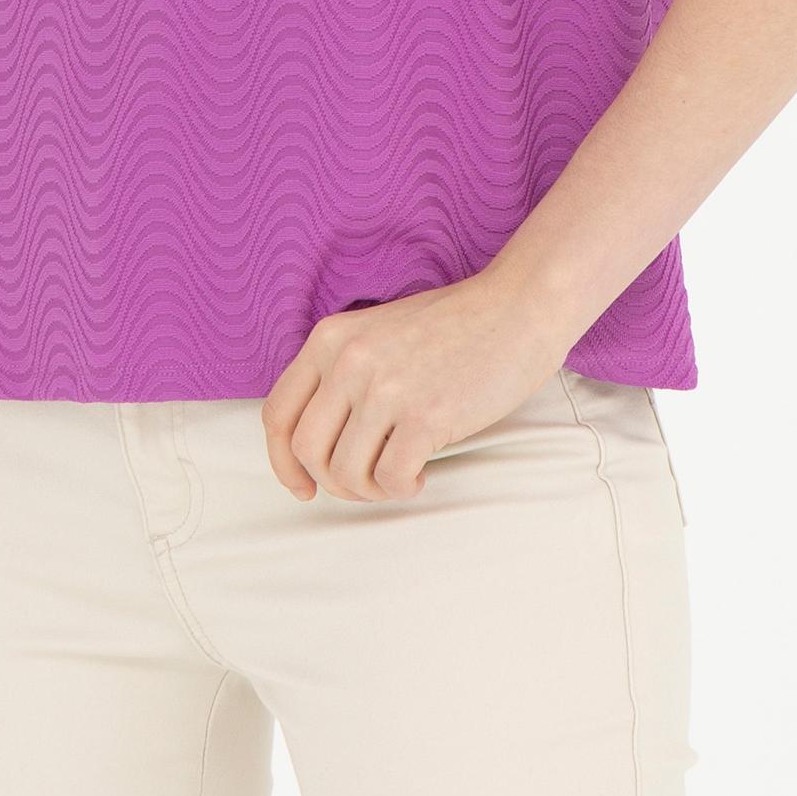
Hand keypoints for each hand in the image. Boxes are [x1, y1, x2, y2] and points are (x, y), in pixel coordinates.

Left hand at [261, 269, 572, 503]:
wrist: (518, 306)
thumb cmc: (455, 326)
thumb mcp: (377, 332)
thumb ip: (342, 374)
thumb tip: (321, 445)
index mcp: (331, 338)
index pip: (277, 413)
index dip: (283, 461)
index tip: (303, 485)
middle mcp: (350, 361)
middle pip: (308, 451)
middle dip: (332, 482)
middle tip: (364, 484)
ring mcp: (386, 388)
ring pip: (345, 473)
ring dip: (370, 489)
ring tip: (399, 473)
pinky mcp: (425, 416)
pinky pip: (389, 479)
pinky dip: (402, 487)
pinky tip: (421, 471)